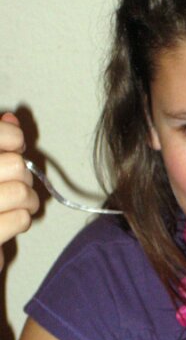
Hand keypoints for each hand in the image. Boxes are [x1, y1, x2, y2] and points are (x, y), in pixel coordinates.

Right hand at [0, 113, 38, 269]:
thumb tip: (11, 119)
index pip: (0, 134)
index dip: (12, 136)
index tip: (15, 145)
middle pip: (15, 166)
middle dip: (23, 175)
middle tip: (15, 182)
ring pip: (21, 192)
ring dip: (28, 200)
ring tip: (19, 203)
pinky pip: (21, 219)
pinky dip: (22, 220)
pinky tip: (9, 220)